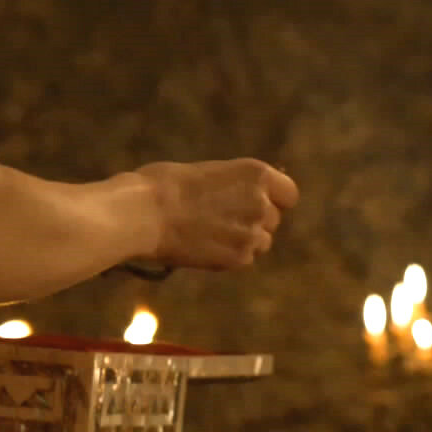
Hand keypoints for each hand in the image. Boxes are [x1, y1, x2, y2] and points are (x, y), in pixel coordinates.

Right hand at [135, 158, 298, 269]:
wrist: (144, 214)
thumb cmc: (164, 186)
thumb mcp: (209, 171)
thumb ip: (236, 186)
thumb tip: (247, 196)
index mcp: (256, 174)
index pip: (288, 194)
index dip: (274, 200)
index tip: (258, 204)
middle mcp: (261, 203)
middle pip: (274, 220)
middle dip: (254, 222)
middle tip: (223, 221)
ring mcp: (252, 233)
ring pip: (261, 243)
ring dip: (243, 241)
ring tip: (210, 234)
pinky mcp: (240, 258)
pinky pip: (244, 259)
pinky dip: (229, 257)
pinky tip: (204, 247)